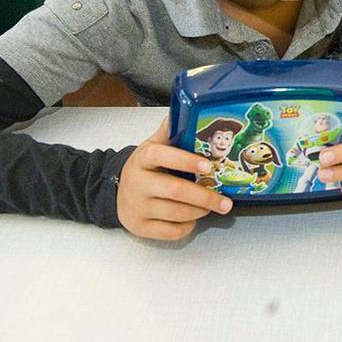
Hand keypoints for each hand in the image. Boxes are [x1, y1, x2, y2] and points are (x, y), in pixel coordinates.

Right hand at [117, 120, 232, 240]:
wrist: (115, 192)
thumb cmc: (144, 168)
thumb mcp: (152, 146)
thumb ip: (168, 132)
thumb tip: (185, 110)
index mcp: (142, 158)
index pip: (161, 156)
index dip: (185, 160)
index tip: (209, 165)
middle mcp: (137, 183)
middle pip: (174, 190)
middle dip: (205, 196)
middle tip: (226, 201)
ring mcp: (136, 207)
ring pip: (175, 213)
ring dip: (200, 211)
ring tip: (213, 207)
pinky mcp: (139, 227)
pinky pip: (170, 232)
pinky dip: (187, 226)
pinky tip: (193, 218)